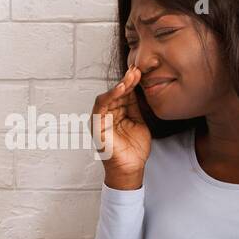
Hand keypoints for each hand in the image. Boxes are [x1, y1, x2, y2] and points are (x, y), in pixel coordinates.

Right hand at [91, 65, 151, 187]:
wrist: (130, 168)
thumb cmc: (134, 149)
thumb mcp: (139, 123)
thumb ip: (136, 107)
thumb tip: (138, 89)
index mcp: (117, 113)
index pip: (124, 94)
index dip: (132, 83)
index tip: (141, 72)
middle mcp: (107, 114)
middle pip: (116, 93)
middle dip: (127, 81)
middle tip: (137, 69)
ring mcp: (101, 119)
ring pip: (108, 97)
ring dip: (120, 85)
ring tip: (131, 76)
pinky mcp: (97, 125)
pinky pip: (101, 106)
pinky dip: (110, 96)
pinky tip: (121, 89)